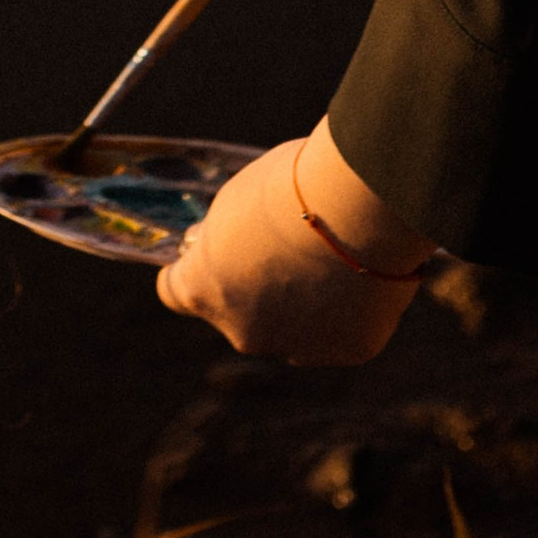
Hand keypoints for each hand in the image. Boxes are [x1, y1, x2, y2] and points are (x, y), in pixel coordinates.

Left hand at [155, 123, 431, 363]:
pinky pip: (338, 330)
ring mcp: (298, 347)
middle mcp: (245, 331)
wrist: (361, 203)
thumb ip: (222, 238)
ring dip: (300, 302)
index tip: (208, 249)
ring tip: (331, 254)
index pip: (176, 291)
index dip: (192, 269)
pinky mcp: (348, 350)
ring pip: (291, 327)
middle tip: (285, 244)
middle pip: (239, 313)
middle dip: (254, 286)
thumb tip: (216, 251)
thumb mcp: (236, 200)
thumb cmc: (291, 187)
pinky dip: (344, 307)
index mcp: (205, 289)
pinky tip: (361, 269)